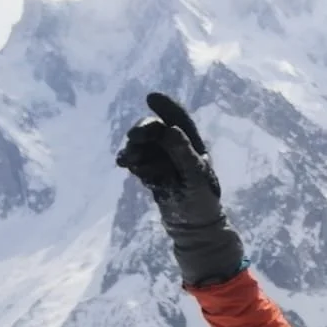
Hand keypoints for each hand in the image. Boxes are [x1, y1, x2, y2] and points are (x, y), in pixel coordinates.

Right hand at [115, 92, 243, 286]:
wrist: (192, 229)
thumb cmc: (202, 202)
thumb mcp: (196, 178)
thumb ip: (183, 154)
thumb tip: (169, 129)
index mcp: (194, 146)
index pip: (179, 120)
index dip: (166, 107)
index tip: (151, 97)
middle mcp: (177, 149)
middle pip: (156, 129)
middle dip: (144, 129)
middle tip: (134, 136)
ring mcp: (162, 160)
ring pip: (143, 144)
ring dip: (134, 147)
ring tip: (128, 159)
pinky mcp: (151, 172)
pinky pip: (137, 160)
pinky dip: (130, 160)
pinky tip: (123, 164)